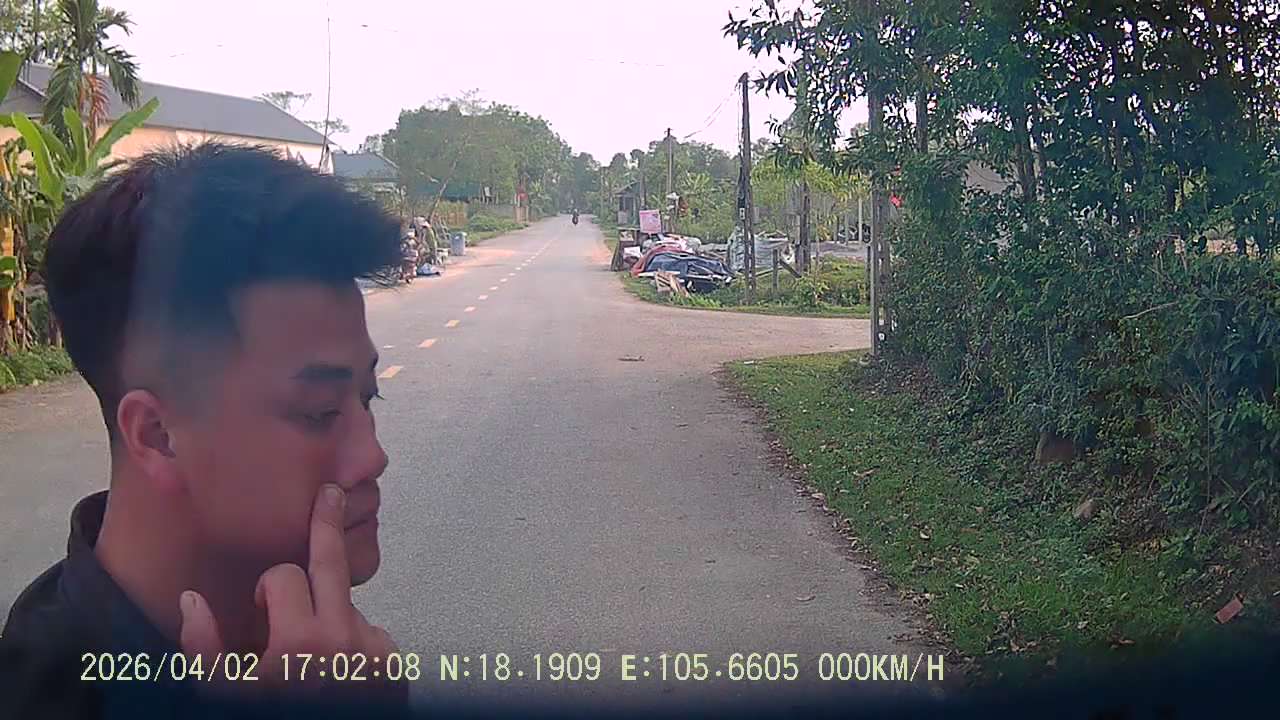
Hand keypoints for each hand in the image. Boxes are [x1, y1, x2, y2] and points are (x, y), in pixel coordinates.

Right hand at [179, 484, 404, 703]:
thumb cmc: (272, 719)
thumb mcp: (223, 696)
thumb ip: (203, 649)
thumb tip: (192, 601)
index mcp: (300, 643)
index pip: (285, 577)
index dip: (268, 590)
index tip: (262, 608)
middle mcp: (345, 641)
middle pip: (335, 563)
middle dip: (327, 525)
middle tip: (330, 495)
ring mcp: (377, 653)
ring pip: (348, 610)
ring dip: (330, 621)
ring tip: (315, 665)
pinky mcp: (397, 669)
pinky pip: (372, 637)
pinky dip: (355, 646)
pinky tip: (339, 676)